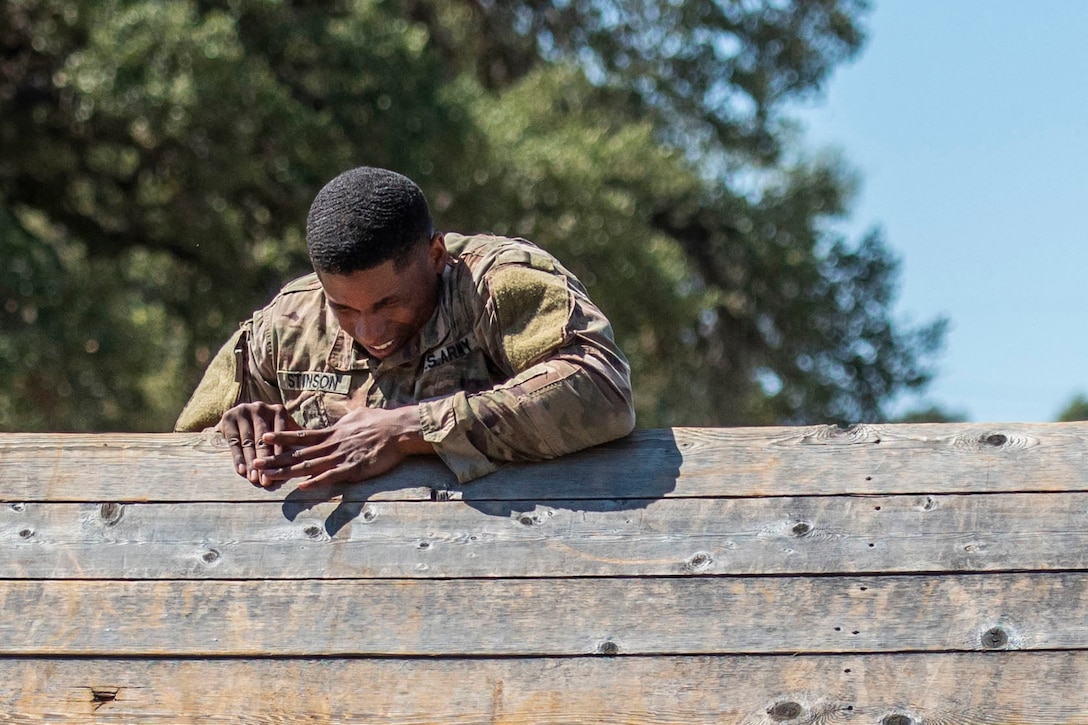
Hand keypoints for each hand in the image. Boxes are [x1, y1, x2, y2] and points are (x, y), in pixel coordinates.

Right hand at [218, 402, 300, 485]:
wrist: (240, 414)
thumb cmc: (269, 426)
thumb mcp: (282, 428)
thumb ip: (296, 438)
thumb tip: (319, 457)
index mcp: (278, 411)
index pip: (281, 437)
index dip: (281, 457)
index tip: (282, 474)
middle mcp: (261, 408)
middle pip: (263, 440)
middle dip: (265, 462)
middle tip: (266, 481)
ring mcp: (243, 411)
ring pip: (248, 442)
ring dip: (251, 463)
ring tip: (253, 479)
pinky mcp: (229, 417)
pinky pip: (234, 442)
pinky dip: (237, 457)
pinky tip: (241, 471)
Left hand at [253, 405, 432, 489]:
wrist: (398, 430)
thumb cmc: (380, 421)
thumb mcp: (356, 416)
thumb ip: (343, 423)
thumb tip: (336, 424)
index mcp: (333, 432)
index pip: (302, 435)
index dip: (282, 437)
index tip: (264, 437)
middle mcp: (332, 444)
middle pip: (298, 453)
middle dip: (276, 458)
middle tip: (255, 462)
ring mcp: (341, 457)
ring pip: (309, 465)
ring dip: (287, 471)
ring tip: (267, 474)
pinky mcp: (354, 468)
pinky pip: (332, 476)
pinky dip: (317, 481)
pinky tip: (302, 486)